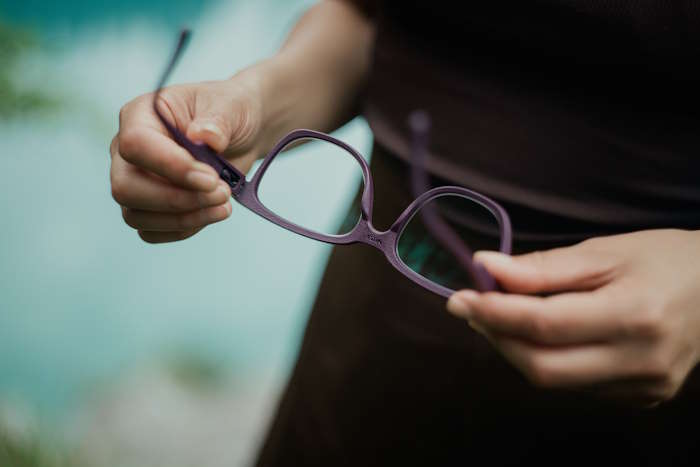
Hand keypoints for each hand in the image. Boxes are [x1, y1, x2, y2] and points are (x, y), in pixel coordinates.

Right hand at [110, 76, 262, 242]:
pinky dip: (183, 229)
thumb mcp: (231, 106)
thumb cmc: (231, 111)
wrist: (241, 134)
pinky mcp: (147, 207)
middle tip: (222, 193)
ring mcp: (134, 181)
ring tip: (224, 205)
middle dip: (177, 200)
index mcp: (140, 115)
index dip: (171, 167)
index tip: (211, 179)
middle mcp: (128, 150)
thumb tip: (202, 136)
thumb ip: (217, 120)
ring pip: (136, 215)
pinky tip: (211, 214)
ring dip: (184, 218)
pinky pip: (150, 231)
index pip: (136, 145)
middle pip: (126, 187)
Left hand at [446, 229, 699, 405]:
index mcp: (635, 315)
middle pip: (543, 367)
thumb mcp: (604, 251)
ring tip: (504, 316)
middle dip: (497, 338)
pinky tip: (543, 336)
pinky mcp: (642, 397)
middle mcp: (642, 361)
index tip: (460, 297)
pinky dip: (547, 360)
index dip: (494, 312)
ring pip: (555, 381)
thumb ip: (542, 267)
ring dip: (517, 349)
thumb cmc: (662, 258)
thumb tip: (484, 267)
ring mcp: (644, 387)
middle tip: (474, 308)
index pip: (545, 324)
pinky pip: (575, 386)